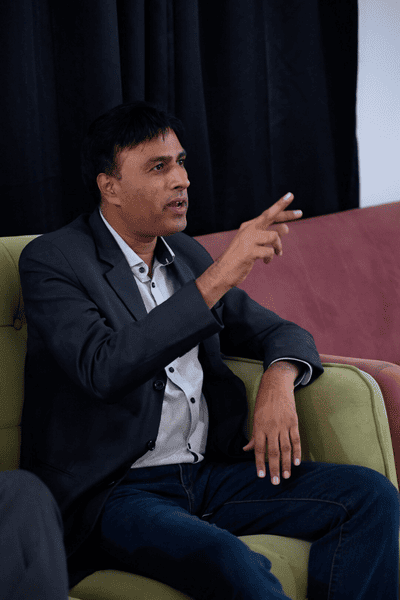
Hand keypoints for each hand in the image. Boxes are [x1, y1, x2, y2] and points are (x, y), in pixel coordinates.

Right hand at [195, 193, 301, 307]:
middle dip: (287, 214)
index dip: (280, 205)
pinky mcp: (249, 252)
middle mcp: (248, 229)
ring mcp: (248, 239)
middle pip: (270, 216)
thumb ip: (269, 235)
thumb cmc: (240, 258)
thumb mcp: (254, 244)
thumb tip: (286, 228)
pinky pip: (269, 252)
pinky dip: (270, 258)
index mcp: (249, 226)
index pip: (267, 213)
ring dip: (279, 246)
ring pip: (274, 236)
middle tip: (301, 213)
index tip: (291, 195)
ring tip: (278, 253)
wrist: (222, 271)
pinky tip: (265, 261)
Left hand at [243, 361, 300, 483]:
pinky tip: (296, 462)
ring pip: (286, 448)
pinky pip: (296, 439)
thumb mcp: (255, 417)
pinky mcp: (293, 421)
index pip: (259, 449)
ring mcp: (283, 425)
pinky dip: (297, 451)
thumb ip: (253, 435)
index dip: (260, 463)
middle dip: (274, 468)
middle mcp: (271, 427)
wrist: (276, 385)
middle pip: (273, 452)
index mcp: (259, 426)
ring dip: (286, 464)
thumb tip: (246, 449)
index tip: (262, 476)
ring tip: (286, 476)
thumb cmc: (263, 402)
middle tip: (276, 482)